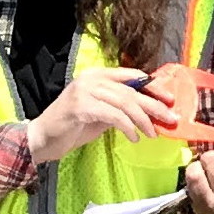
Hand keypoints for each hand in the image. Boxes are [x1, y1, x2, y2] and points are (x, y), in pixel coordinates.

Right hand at [26, 67, 177, 166]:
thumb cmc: (73, 126)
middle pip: (131, 90)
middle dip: (154, 105)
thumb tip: (149, 112)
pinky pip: (113, 115)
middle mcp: (91, 78)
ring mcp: (84, 91)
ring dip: (142, 119)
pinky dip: (127, 127)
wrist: (43, 138)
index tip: (169, 100)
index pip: (131, 76)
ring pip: (124, 102)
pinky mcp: (81, 106)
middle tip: (170, 118)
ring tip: (152, 133)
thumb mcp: (101, 113)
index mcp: (97, 76)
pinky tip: (134, 137)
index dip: (152, 87)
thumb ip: (119, 107)